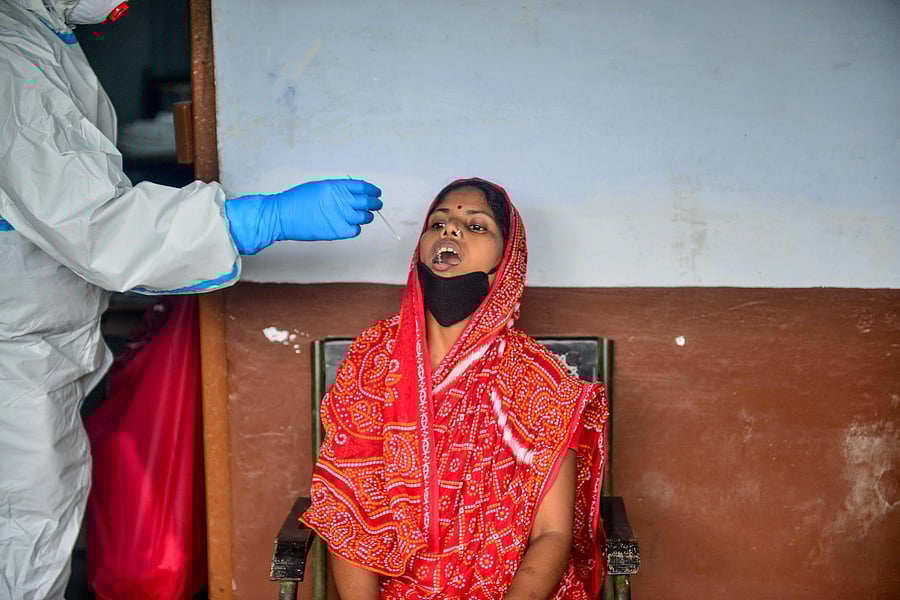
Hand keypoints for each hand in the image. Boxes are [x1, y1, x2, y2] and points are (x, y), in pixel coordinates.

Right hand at [226, 178, 382, 253]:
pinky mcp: (337, 231)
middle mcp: (341, 199)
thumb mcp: (319, 187)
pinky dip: (355, 229)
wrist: (282, 215)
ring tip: (364, 216)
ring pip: (365, 217)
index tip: (376, 193)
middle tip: (377, 205)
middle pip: (368, 202)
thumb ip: (337, 190)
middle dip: (375, 203)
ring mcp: (340, 215)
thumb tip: (354, 195)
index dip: (372, 190)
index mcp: (336, 186)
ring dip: (366, 216)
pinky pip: (355, 230)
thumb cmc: (297, 201)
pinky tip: (350, 226)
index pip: (363, 187)